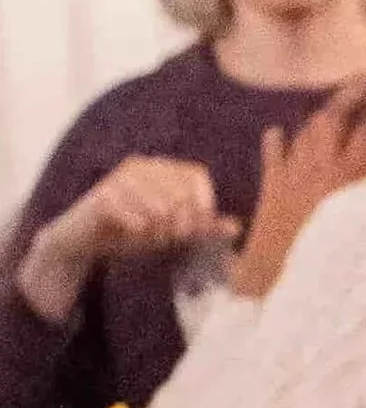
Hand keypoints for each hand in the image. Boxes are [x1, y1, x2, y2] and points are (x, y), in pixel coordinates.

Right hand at [16, 157, 236, 323]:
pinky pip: (132, 210)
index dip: (203, 203)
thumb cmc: (132, 231)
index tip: (198, 229)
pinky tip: (137, 232)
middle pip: (180, 189)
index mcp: (162, 169)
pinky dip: (139, 226)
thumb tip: (237, 227)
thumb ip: (202, 228)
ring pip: (158, 202)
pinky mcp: (102, 194)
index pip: (196, 174)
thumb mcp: (171, 231)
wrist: (86, 240)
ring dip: (160, 226)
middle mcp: (143, 166)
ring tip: (153, 236)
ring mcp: (121, 177)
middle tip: (173, 237)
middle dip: (183, 220)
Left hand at [228, 63, 365, 297]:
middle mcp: (318, 166)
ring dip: (325, 112)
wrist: (273, 282)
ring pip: (307, 130)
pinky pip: (273, 155)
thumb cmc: (328, 263)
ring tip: (339, 100)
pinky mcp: (270, 189)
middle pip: (336, 116)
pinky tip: (279, 132)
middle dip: (355, 89)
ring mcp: (290, 174)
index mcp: (348, 176)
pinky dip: (279, 142)